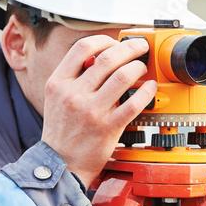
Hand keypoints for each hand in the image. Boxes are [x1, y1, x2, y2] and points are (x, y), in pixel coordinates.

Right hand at [40, 36, 156, 185]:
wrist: (61, 165)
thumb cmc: (61, 132)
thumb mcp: (55, 98)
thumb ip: (73, 77)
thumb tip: (99, 58)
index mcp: (58, 83)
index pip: (82, 48)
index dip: (104, 40)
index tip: (116, 41)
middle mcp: (74, 95)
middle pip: (107, 58)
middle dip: (130, 48)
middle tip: (140, 48)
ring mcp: (91, 111)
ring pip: (123, 77)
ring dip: (139, 68)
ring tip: (143, 68)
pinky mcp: (108, 128)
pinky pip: (133, 104)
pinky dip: (146, 92)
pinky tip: (149, 88)